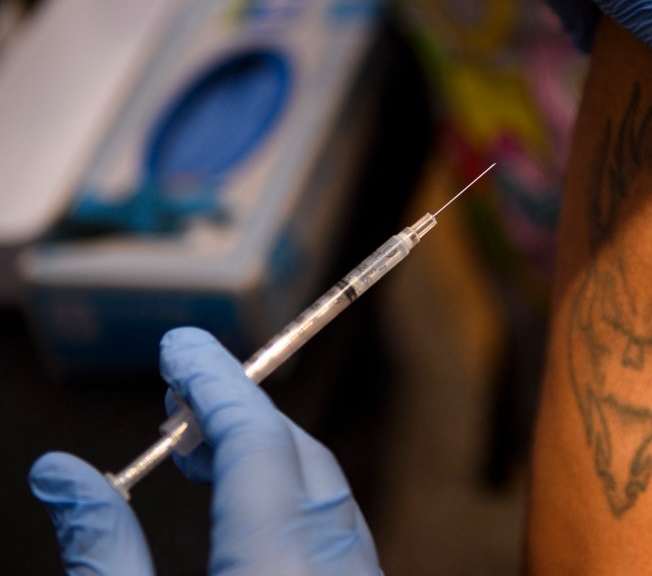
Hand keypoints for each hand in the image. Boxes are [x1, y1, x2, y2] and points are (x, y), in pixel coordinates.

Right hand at [30, 327, 381, 575]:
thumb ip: (105, 550)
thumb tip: (63, 476)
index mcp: (280, 567)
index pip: (258, 441)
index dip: (216, 383)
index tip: (181, 347)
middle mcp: (338, 570)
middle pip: (300, 457)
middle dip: (240, 414)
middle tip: (177, 401)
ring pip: (326, 491)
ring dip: (267, 457)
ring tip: (201, 453)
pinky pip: (336, 532)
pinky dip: (292, 501)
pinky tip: (250, 513)